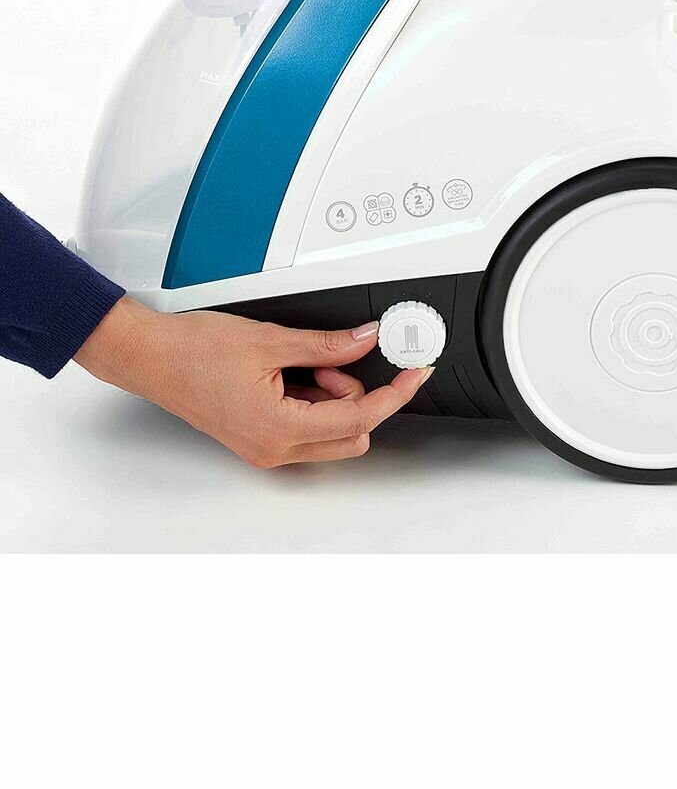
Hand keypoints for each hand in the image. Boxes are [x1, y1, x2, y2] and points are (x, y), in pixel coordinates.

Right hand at [75, 296, 431, 466]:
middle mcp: (274, 448)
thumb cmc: (193, 350)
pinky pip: (306, 427)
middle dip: (354, 395)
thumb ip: (326, 345)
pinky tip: (290, 372)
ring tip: (299, 362)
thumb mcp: (271, 341)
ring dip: (330, 396)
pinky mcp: (258, 438)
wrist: (150, 356)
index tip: (415, 374)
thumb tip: (365, 340)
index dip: (394, 394)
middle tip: (329, 360)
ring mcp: (265, 447)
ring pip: (330, 432)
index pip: (360, 419)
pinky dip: (311, 400)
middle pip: (351, 435)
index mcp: (280, 429)